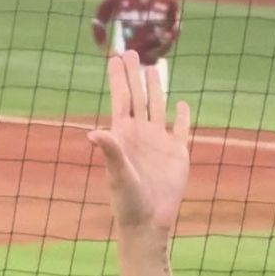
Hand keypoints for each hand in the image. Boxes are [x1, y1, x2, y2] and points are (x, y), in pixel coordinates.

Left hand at [87, 50, 189, 232]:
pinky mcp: (178, 153)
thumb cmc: (128, 202)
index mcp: (125, 137)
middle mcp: (141, 136)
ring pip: (158, 108)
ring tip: (153, 68)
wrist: (148, 223)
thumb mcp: (118, 174)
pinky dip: (181, 116)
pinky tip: (180, 105)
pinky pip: (180, 129)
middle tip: (131, 52)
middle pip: (139, 98)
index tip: (115, 58)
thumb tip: (93, 132)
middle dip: (134, 76)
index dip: (119, 79)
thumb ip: (111, 150)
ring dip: (156, 88)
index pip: (122, 100)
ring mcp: (159, 143)